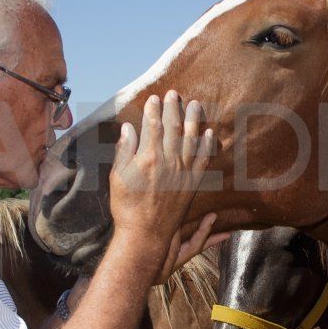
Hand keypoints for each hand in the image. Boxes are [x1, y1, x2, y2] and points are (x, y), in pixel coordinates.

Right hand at [109, 91, 222, 278]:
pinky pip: (202, 160)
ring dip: (194, 120)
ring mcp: (183, 173)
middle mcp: (168, 163)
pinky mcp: (191, 184)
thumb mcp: (117, 177)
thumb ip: (124, 151)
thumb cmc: (126, 206)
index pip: (152, 126)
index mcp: (148, 158)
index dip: (154, 110)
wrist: (145, 234)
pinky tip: (209, 133)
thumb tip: (128, 128)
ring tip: (196, 104)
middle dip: (174, 109)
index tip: (154, 97)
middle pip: (174, 129)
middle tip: (175, 94)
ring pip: (191, 140)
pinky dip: (207, 145)